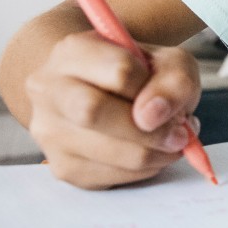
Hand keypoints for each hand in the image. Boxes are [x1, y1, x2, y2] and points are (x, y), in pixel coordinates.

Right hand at [24, 31, 201, 188]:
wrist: (107, 96)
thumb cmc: (140, 76)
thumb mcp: (169, 63)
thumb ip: (173, 81)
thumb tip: (151, 117)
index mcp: (73, 51)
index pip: (119, 70)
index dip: (154, 88)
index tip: (169, 97)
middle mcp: (48, 88)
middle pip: (93, 111)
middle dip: (148, 130)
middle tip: (179, 135)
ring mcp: (48, 131)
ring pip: (104, 150)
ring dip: (152, 153)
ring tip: (172, 143)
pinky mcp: (61, 166)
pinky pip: (106, 176)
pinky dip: (141, 170)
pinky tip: (150, 154)